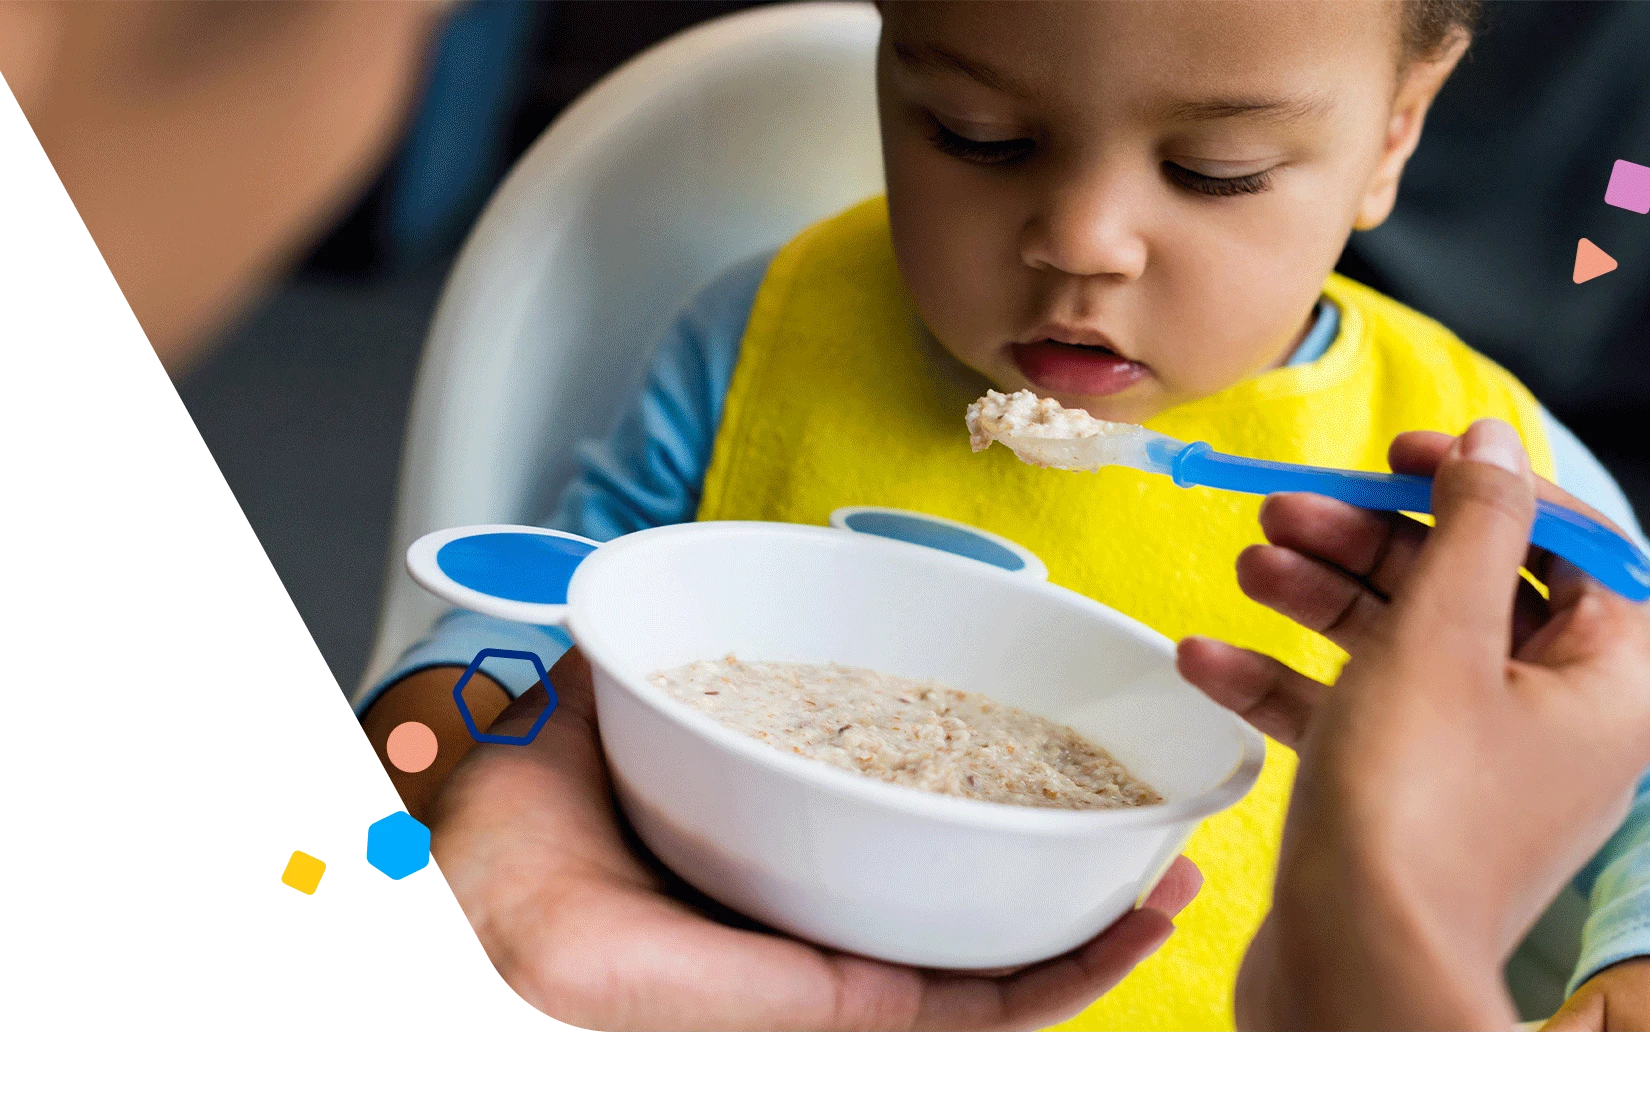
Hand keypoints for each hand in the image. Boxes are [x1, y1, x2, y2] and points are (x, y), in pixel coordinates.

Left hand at [427, 648, 1201, 1030]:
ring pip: (1010, 962)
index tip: (1062, 743)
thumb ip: (651, 645)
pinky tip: (1143, 914)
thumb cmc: (514, 826)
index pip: (911, 830)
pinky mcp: (852, 1010)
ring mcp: (845, 973)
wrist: (470, 909)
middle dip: (1076, 862)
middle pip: (980, 903)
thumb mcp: (608, 702)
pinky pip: (989, 1004)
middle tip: (1151, 813)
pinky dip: (1076, 966)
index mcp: (780, 850)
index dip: (995, 795)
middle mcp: (822, 918)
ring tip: (1179, 860)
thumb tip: (667, 584)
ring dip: (1107, 916)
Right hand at [1177, 419, 1649, 1029]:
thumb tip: (1491, 442)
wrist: (1354, 971)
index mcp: (1603, 681)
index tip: (1404, 453)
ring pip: (1398, 648)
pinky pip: (1349, 717)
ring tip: (1247, 563)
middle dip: (1371, 541)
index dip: (1485, 484)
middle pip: (1467, 588)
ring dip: (1318, 597)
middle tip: (1290, 510)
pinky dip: (1283, 683)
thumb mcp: (1441, 634)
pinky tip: (1206, 659)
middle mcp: (1550, 724)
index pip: (1571, 544)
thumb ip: (1471, 523)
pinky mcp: (1398, 805)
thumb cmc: (1412, 808)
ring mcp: (1472, 768)